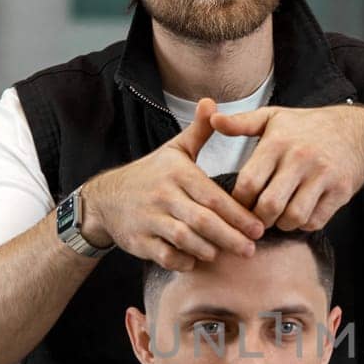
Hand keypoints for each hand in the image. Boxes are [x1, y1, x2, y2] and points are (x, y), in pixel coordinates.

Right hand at [82, 99, 264, 268]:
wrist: (105, 198)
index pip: (214, 197)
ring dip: (209, 249)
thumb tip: (212, 103)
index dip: (238, 215)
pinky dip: (183, 261)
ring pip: (185, 239)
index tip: (258, 229)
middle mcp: (163, 195)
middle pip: (203, 221)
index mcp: (178, 173)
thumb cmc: (150, 174)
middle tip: (251, 249)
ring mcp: (149, 219)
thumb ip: (199, 131)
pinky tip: (196, 260)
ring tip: (225, 254)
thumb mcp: (174, 149)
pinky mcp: (138, 240)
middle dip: (230, 237)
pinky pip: (165, 256)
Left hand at [211, 103, 363, 229]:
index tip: (240, 205)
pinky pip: (315, 220)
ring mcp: (323, 175)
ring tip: (278, 217)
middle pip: (269, 206)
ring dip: (282, 224)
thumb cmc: (307, 127)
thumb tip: (213, 120)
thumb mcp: (273, 118)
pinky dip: (304, 224)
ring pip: (293, 217)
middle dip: (259, 219)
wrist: (357, 132)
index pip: (249, 182)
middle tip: (257, 218)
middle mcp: (300, 158)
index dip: (240, 202)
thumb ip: (241, 123)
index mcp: (278, 141)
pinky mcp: (341, 190)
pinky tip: (300, 213)